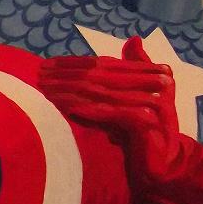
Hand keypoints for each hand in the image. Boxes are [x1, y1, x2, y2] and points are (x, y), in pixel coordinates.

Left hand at [38, 37, 185, 190]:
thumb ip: (129, 71)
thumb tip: (134, 39)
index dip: (75, 63)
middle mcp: (159, 83)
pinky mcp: (149, 122)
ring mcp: (155, 102)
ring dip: (72, 92)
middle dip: (67, 76)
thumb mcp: (131, 99)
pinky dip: (91, 111)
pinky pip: (113, 113)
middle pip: (102, 77)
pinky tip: (69, 109)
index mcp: (155, 72)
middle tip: (40, 76)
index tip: (47, 65)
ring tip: (47, 91)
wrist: (163, 164)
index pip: (106, 64)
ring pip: (104, 93)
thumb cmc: (142, 131)